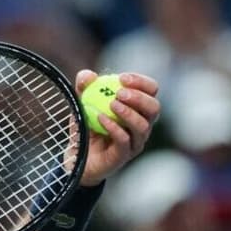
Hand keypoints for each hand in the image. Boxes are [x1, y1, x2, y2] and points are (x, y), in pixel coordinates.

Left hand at [77, 70, 159, 185]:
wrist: (76, 154)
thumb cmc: (86, 124)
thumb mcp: (82, 102)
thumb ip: (84, 87)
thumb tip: (88, 76)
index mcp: (138, 107)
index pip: (151, 90)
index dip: (140, 82)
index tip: (122, 78)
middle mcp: (142, 124)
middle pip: (154, 108)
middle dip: (139, 98)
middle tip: (120, 93)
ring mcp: (135, 141)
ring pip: (143, 126)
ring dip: (128, 113)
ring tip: (111, 105)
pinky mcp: (124, 155)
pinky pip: (125, 140)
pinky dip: (114, 127)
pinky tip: (101, 119)